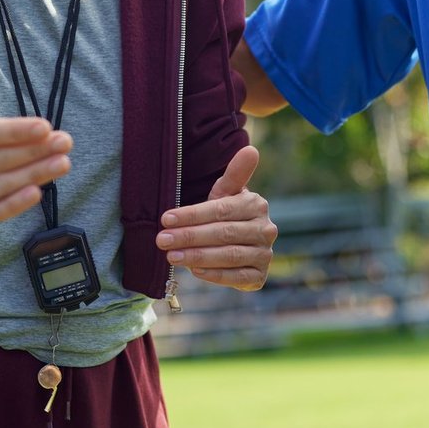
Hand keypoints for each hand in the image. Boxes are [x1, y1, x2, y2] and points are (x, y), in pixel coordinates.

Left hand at [156, 145, 276, 290]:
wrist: (241, 246)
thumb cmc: (227, 215)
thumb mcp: (226, 194)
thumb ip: (235, 175)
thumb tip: (251, 149)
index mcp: (256, 205)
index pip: (220, 210)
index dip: (192, 215)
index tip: (165, 219)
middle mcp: (266, 230)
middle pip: (223, 233)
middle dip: (189, 236)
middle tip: (162, 240)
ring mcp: (265, 255)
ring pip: (229, 255)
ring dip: (198, 256)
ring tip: (172, 256)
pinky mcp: (260, 277)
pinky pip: (236, 278)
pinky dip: (215, 274)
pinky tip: (195, 271)